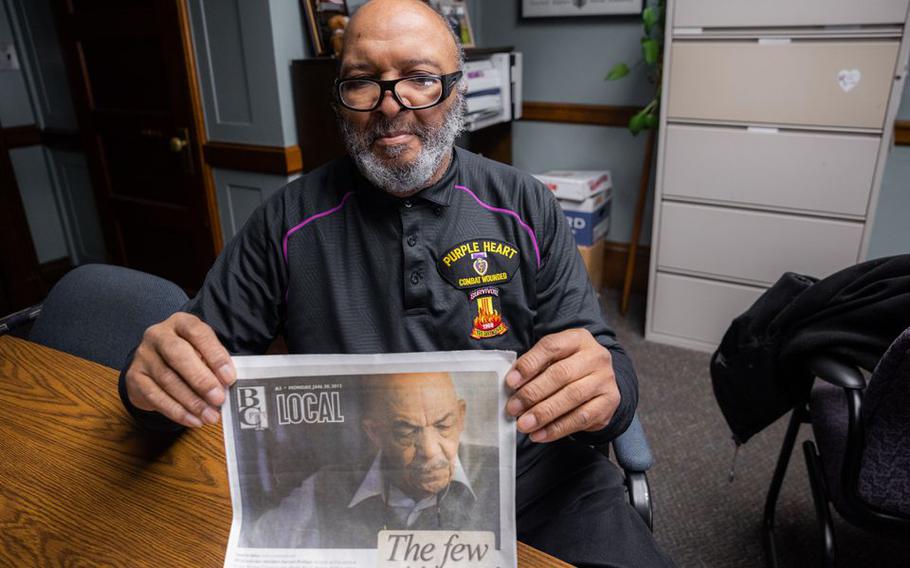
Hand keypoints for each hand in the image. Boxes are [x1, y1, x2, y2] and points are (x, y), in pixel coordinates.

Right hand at [124, 312, 235, 427]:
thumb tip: (226, 385)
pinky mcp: (135, 376)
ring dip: (192, 401)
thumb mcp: (202, 350)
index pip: (198, 333)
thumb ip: (214, 362)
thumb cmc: (188, 355)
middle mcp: (158, 335)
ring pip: (167, 379)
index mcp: (180, 322)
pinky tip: (193, 420)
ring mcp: (143, 355)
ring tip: (210, 415)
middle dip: (201, 379)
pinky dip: (177, 411)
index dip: (215, 355)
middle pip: (178, 355)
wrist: (154, 363)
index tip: (229, 378)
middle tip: (218, 398)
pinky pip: (156, 396)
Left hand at [505, 329, 618, 442]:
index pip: (551, 346)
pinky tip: (540, 434)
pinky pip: (580, 418)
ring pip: (571, 397)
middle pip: (561, 374)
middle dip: (533, 393)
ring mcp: (605, 379)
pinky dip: (557, 429)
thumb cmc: (569, 367)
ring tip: (524, 424)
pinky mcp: (609, 402)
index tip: (510, 382)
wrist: (600, 381)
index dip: (529, 364)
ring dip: (543, 413)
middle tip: (513, 408)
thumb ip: (535, 366)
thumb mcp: (554, 358)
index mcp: (578, 338)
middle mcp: (595, 356)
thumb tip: (512, 386)